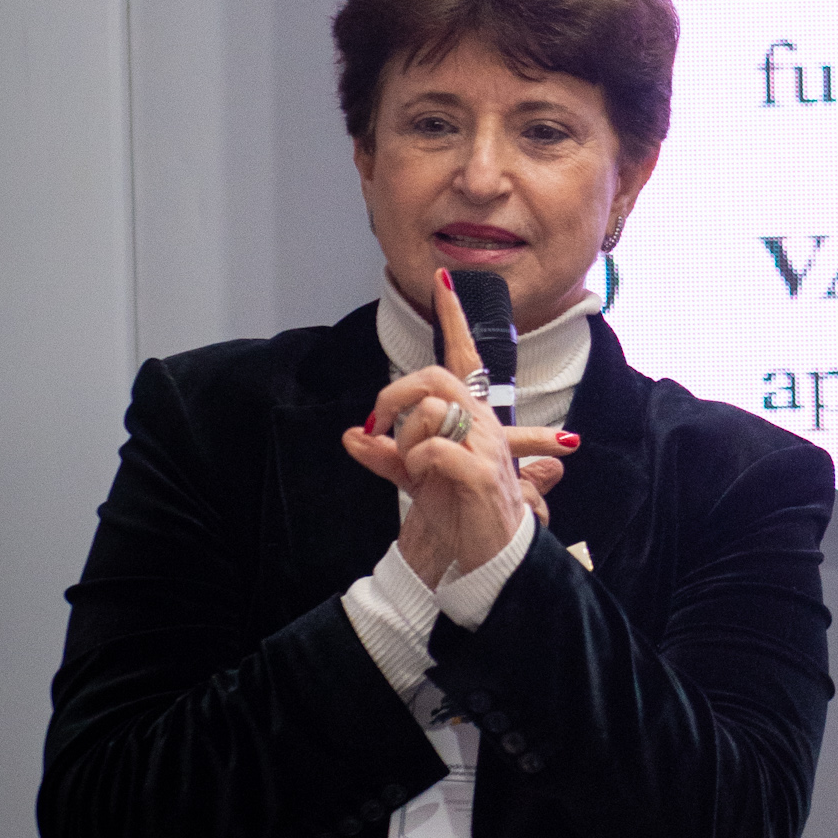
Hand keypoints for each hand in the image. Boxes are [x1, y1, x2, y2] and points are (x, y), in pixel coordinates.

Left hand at [341, 269, 575, 587]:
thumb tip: (350, 435)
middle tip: (378, 422)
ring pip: (432, 411)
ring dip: (407, 438)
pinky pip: (434, 448)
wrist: (487, 556)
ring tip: (412, 467)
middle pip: (435, 377)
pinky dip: (416, 461)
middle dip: (397, 394)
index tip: (444, 281)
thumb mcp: (412, 478)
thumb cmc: (457, 510)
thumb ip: (383, 454)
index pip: (465, 357)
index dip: (455, 319)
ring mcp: (487, 447)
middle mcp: (484, 424)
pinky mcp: (481, 474)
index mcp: (471, 418)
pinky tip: (422, 479)